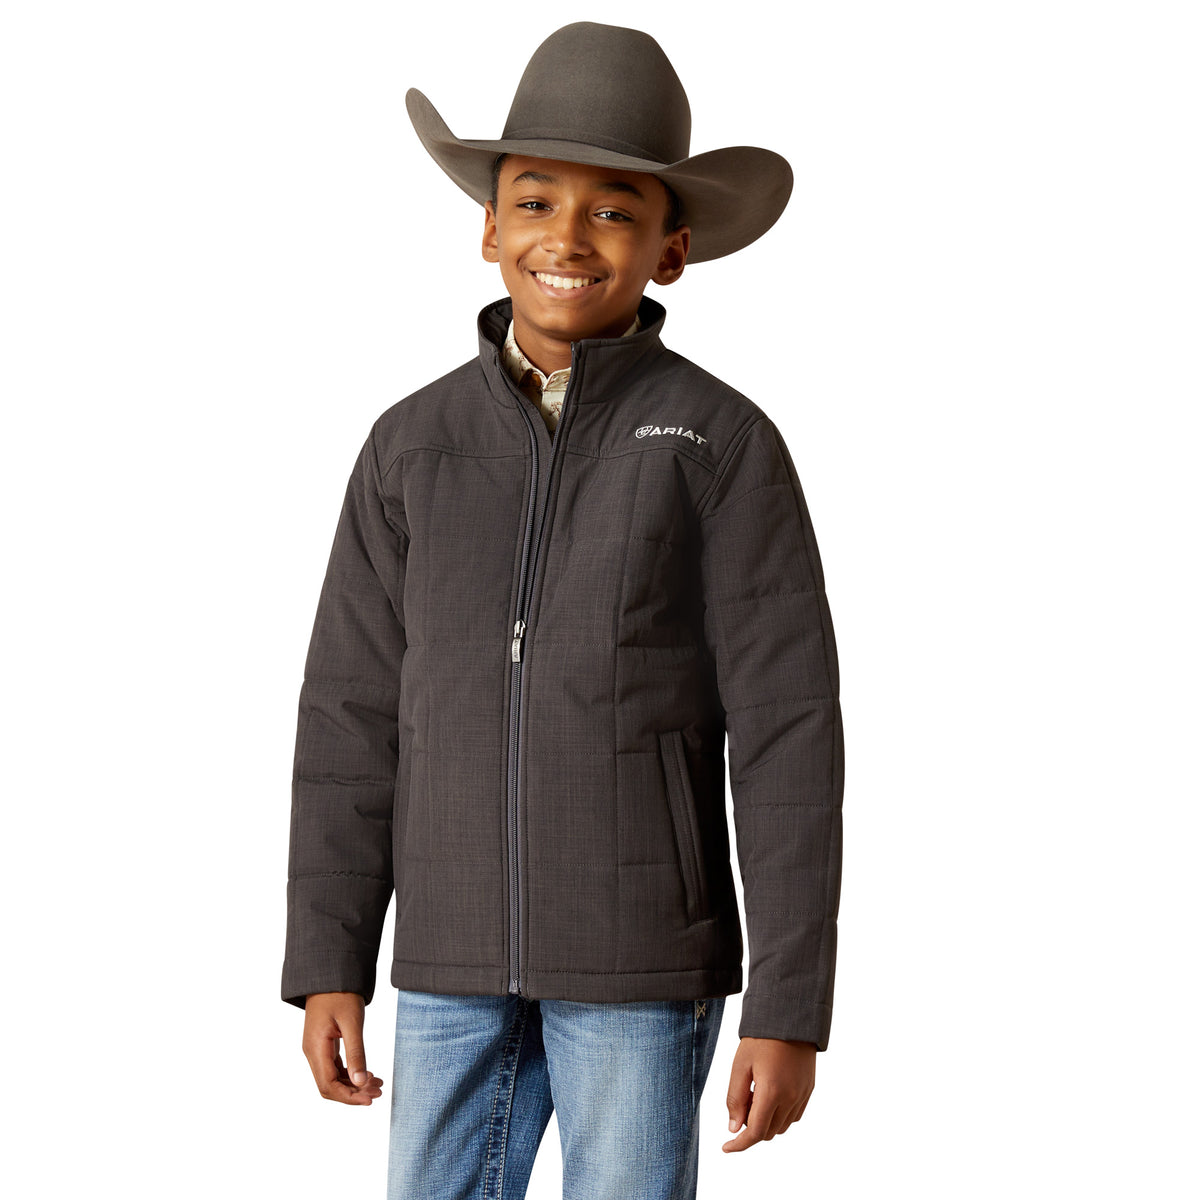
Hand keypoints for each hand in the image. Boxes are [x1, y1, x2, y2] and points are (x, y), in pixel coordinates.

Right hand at [301, 991, 384, 1104]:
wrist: (330, 975)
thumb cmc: (340, 994)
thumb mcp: (352, 1022)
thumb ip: (356, 1052)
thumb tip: (361, 1082)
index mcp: (315, 1048)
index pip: (328, 1085)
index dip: (348, 1097)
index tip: (369, 1099)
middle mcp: (312, 1052)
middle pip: (329, 1086)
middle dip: (353, 1093)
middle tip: (378, 1092)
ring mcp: (317, 1049)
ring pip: (332, 1078)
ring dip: (353, 1085)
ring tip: (378, 1084)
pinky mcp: (324, 1045)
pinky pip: (335, 1068)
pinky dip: (350, 1074)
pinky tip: (368, 1074)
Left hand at [723, 1037, 815, 1151]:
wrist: (790, 1017)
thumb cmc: (761, 1038)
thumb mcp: (740, 1065)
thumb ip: (735, 1098)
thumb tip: (733, 1128)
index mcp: (772, 1091)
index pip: (756, 1132)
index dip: (740, 1144)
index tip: (726, 1147)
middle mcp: (791, 1097)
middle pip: (768, 1132)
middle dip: (751, 1126)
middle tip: (742, 1100)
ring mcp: (802, 1094)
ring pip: (782, 1126)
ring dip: (766, 1121)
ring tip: (755, 1092)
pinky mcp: (809, 1089)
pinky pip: (794, 1115)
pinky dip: (780, 1114)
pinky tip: (770, 1093)